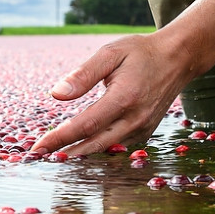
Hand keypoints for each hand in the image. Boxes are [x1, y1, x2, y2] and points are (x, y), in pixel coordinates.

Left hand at [31, 33, 197, 157]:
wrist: (177, 59)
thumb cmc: (140, 53)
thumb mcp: (110, 53)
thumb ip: (83, 74)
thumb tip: (56, 94)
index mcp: (124, 98)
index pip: (85, 125)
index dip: (59, 139)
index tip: (36, 148)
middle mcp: (135, 119)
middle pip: (94, 146)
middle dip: (64, 155)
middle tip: (38, 160)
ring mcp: (142, 129)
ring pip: (105, 151)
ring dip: (79, 157)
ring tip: (53, 159)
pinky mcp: (145, 133)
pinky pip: (117, 148)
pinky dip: (97, 152)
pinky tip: (79, 152)